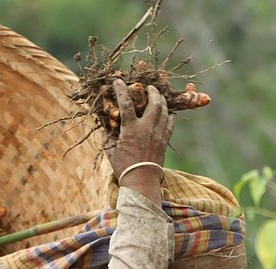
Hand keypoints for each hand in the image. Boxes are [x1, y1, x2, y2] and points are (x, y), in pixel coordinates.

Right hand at [106, 78, 173, 194]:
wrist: (141, 181)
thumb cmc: (123, 167)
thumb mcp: (110, 150)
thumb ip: (107, 135)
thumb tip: (104, 126)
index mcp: (130, 128)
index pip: (126, 103)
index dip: (121, 89)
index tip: (118, 81)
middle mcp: (146, 128)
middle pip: (154, 102)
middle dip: (152, 92)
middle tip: (149, 87)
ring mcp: (158, 134)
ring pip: (165, 111)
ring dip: (162, 101)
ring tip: (159, 97)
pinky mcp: (164, 141)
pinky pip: (170, 124)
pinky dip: (169, 116)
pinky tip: (167, 115)